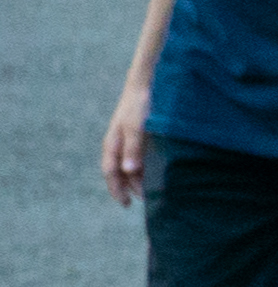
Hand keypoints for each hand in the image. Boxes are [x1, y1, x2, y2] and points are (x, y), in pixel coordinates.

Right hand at [100, 82, 147, 207]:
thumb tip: (129, 172)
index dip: (117, 189)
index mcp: (113, 143)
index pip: (111, 171)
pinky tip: (157, 173)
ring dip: (139, 178)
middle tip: (143, 201)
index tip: (126, 204)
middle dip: (129, 187)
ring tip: (152, 191)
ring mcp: (130, 138)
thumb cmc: (139, 104)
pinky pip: (141, 155)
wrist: (146, 82)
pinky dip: (146, 167)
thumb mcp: (136, 127)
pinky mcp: (141, 134)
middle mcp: (119, 143)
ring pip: (131, 164)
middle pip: (121, 171)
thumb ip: (133, 148)